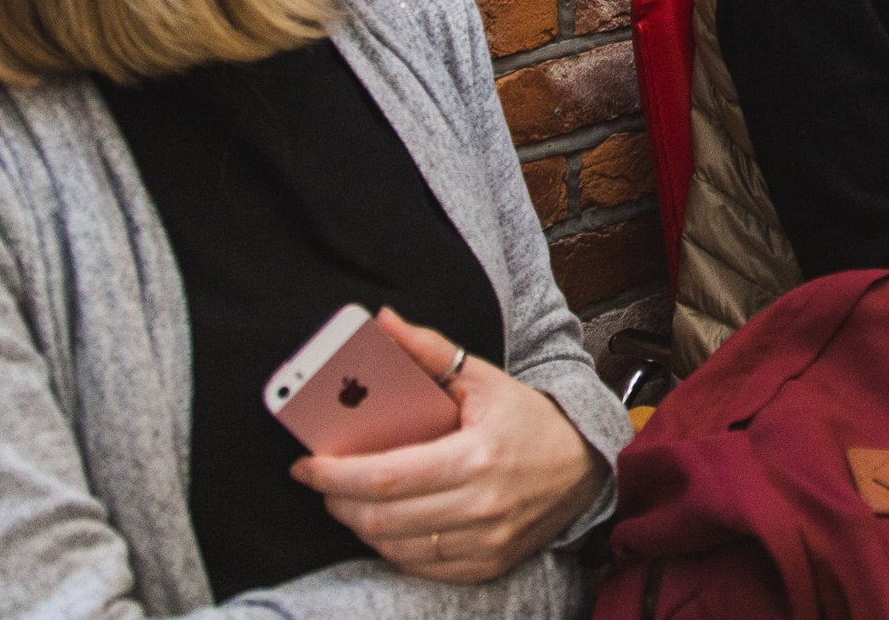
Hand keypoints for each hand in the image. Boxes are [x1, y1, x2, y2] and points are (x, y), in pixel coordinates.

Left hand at [291, 308, 608, 584]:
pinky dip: (391, 546)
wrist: (584, 467)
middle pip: (380, 518)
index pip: (384, 477)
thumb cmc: (527, 419)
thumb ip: (428, 349)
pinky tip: (384, 523)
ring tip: (348, 500)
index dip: (334, 475)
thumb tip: (381, 321)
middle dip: (336, 501)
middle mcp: (480, 506)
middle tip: (321, 482)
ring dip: (359, 525)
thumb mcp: (481, 377)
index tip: (305, 465)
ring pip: (393, 547)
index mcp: (476, 456)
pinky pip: (418, 566)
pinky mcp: (485, 566)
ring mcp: (484, 542)